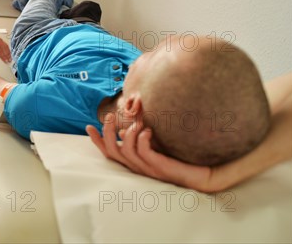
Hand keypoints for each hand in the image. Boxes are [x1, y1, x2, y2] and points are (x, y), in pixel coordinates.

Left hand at [0, 34, 11, 62]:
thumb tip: (2, 57)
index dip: (3, 56)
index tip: (6, 61)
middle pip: (3, 48)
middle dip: (6, 55)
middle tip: (9, 60)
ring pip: (5, 46)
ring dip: (8, 52)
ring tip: (10, 58)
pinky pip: (5, 44)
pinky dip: (7, 49)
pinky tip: (8, 53)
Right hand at [86, 115, 214, 191]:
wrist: (202, 174)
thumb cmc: (179, 159)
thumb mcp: (156, 146)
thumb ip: (141, 139)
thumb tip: (126, 128)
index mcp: (134, 162)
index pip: (109, 152)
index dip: (97, 141)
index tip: (89, 127)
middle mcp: (136, 166)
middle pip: (112, 150)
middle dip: (107, 132)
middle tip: (110, 116)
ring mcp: (147, 168)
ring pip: (126, 150)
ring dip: (128, 133)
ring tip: (136, 121)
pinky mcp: (158, 167)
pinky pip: (144, 152)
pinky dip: (142, 139)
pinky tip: (148, 130)